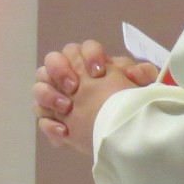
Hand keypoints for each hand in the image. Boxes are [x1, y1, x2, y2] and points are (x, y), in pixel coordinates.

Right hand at [32, 39, 152, 154]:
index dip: (88, 56)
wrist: (120, 134)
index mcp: (88, 63)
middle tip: (74, 87)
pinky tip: (65, 133)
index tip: (98, 73)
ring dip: (49, 95)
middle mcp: (68, 76)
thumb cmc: (128, 104)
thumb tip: (133, 73)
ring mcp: (56, 97)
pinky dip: (50, 125)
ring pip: (39, 87)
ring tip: (66, 108)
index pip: (82, 48)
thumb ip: (143, 75)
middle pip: (52, 60)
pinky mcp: (52, 120)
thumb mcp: (142, 89)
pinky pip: (41, 118)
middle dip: (59, 71)